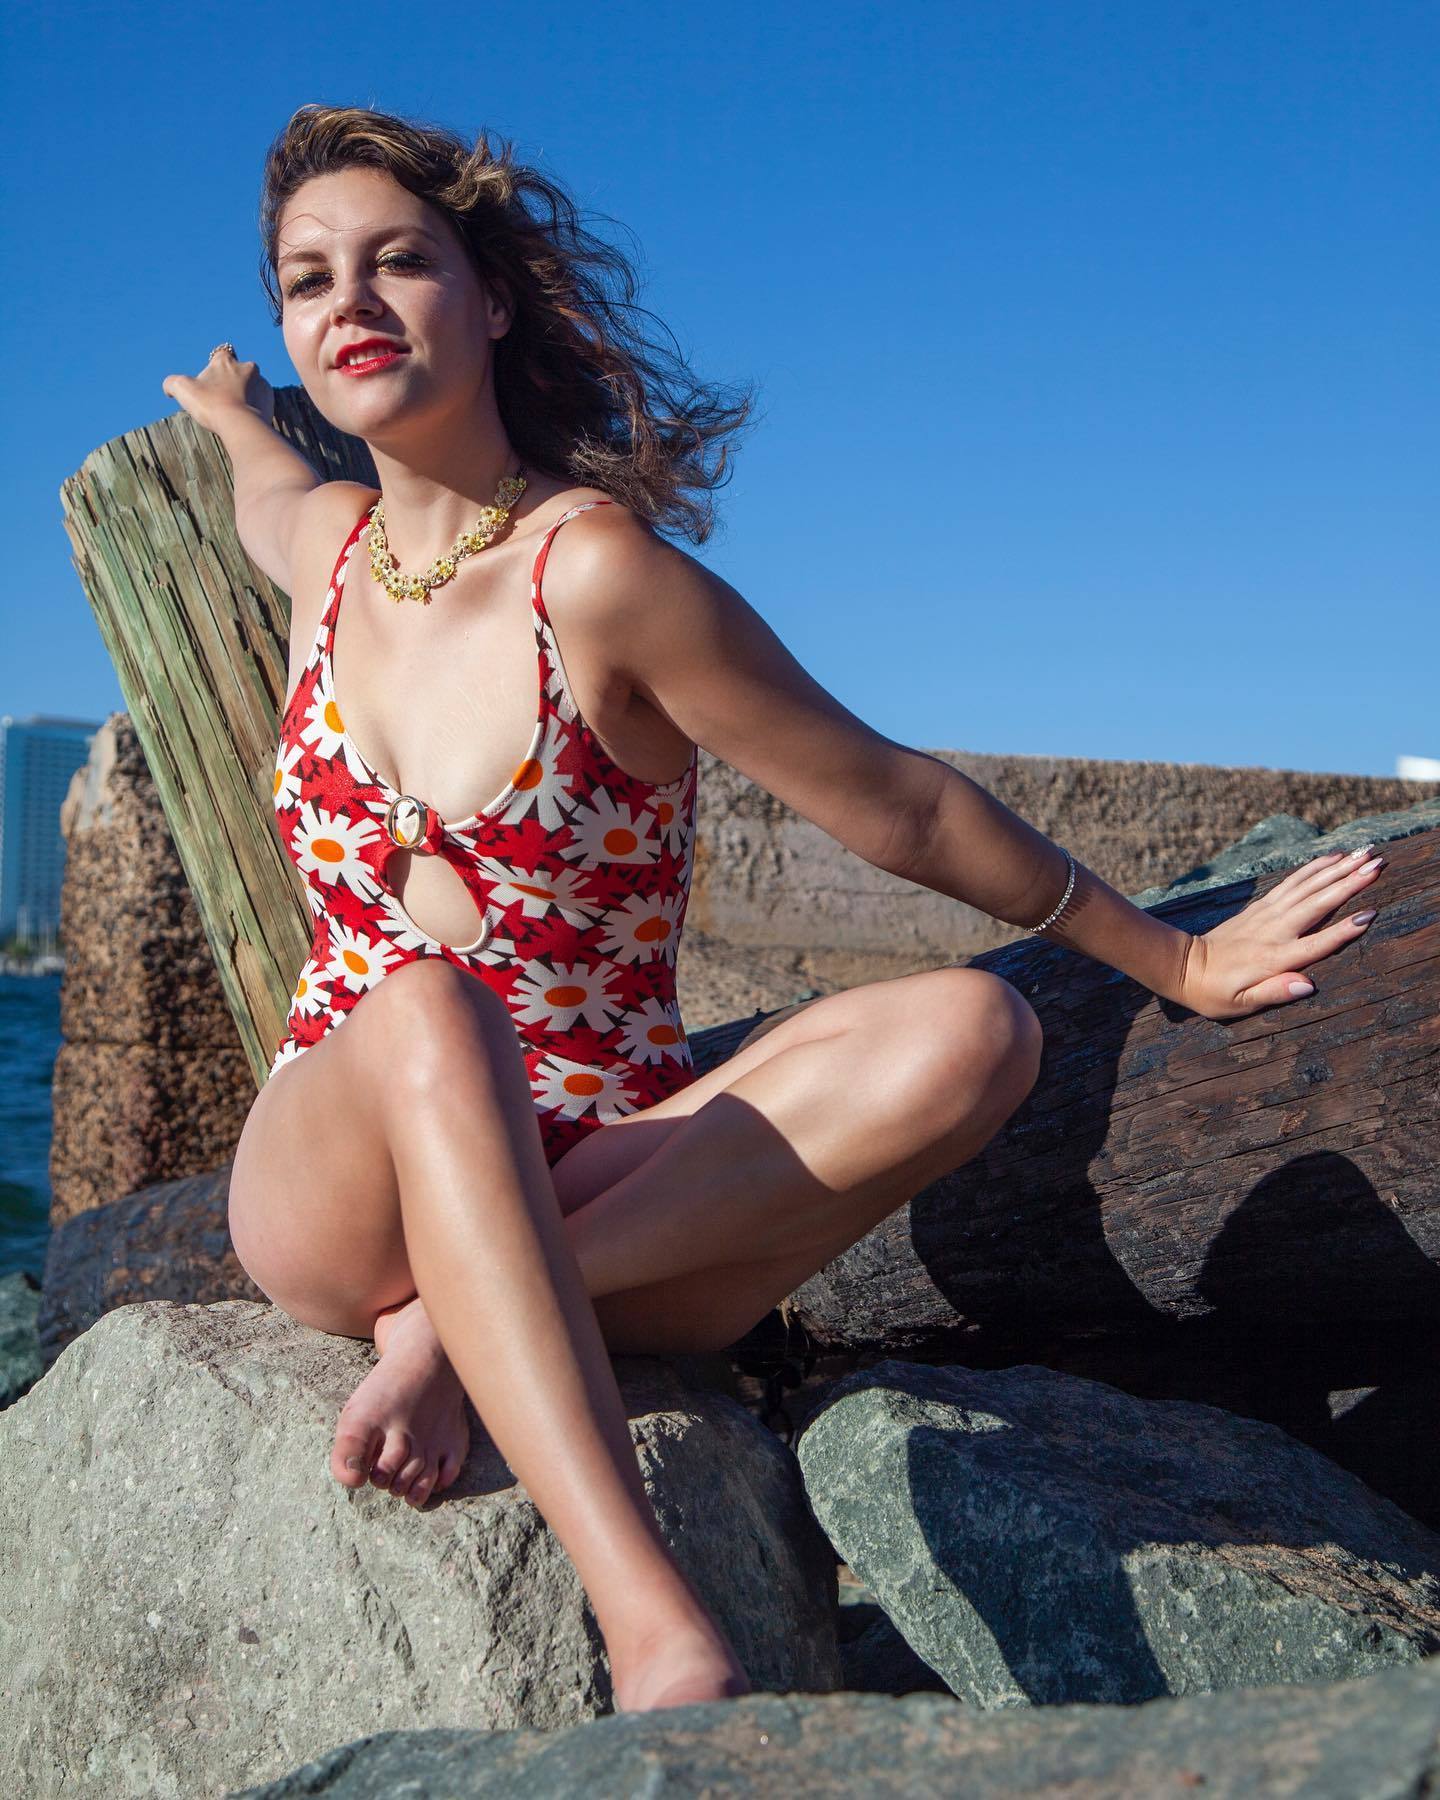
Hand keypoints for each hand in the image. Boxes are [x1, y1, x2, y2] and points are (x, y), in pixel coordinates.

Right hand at [161, 346, 273, 434]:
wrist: (241, 425)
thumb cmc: (211, 404)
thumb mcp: (182, 389)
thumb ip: (172, 383)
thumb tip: (169, 388)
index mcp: (226, 361)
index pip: (221, 353)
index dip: (215, 366)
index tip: (211, 380)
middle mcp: (247, 367)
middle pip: (238, 370)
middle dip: (232, 381)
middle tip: (222, 399)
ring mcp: (261, 383)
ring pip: (252, 385)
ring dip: (245, 395)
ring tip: (234, 412)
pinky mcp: (271, 400)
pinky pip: (261, 401)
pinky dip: (255, 407)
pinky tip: (246, 418)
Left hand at [1177, 846, 1384, 1020]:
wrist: (1185, 966)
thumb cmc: (1215, 992)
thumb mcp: (1240, 1004)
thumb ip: (1274, 993)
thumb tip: (1308, 985)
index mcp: (1273, 958)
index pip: (1316, 943)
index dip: (1343, 931)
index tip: (1369, 914)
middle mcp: (1274, 931)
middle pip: (1317, 904)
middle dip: (1349, 884)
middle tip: (1377, 865)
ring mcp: (1267, 915)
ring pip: (1308, 887)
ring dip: (1338, 869)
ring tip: (1365, 854)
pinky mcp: (1261, 906)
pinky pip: (1292, 883)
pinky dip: (1314, 868)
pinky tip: (1334, 858)